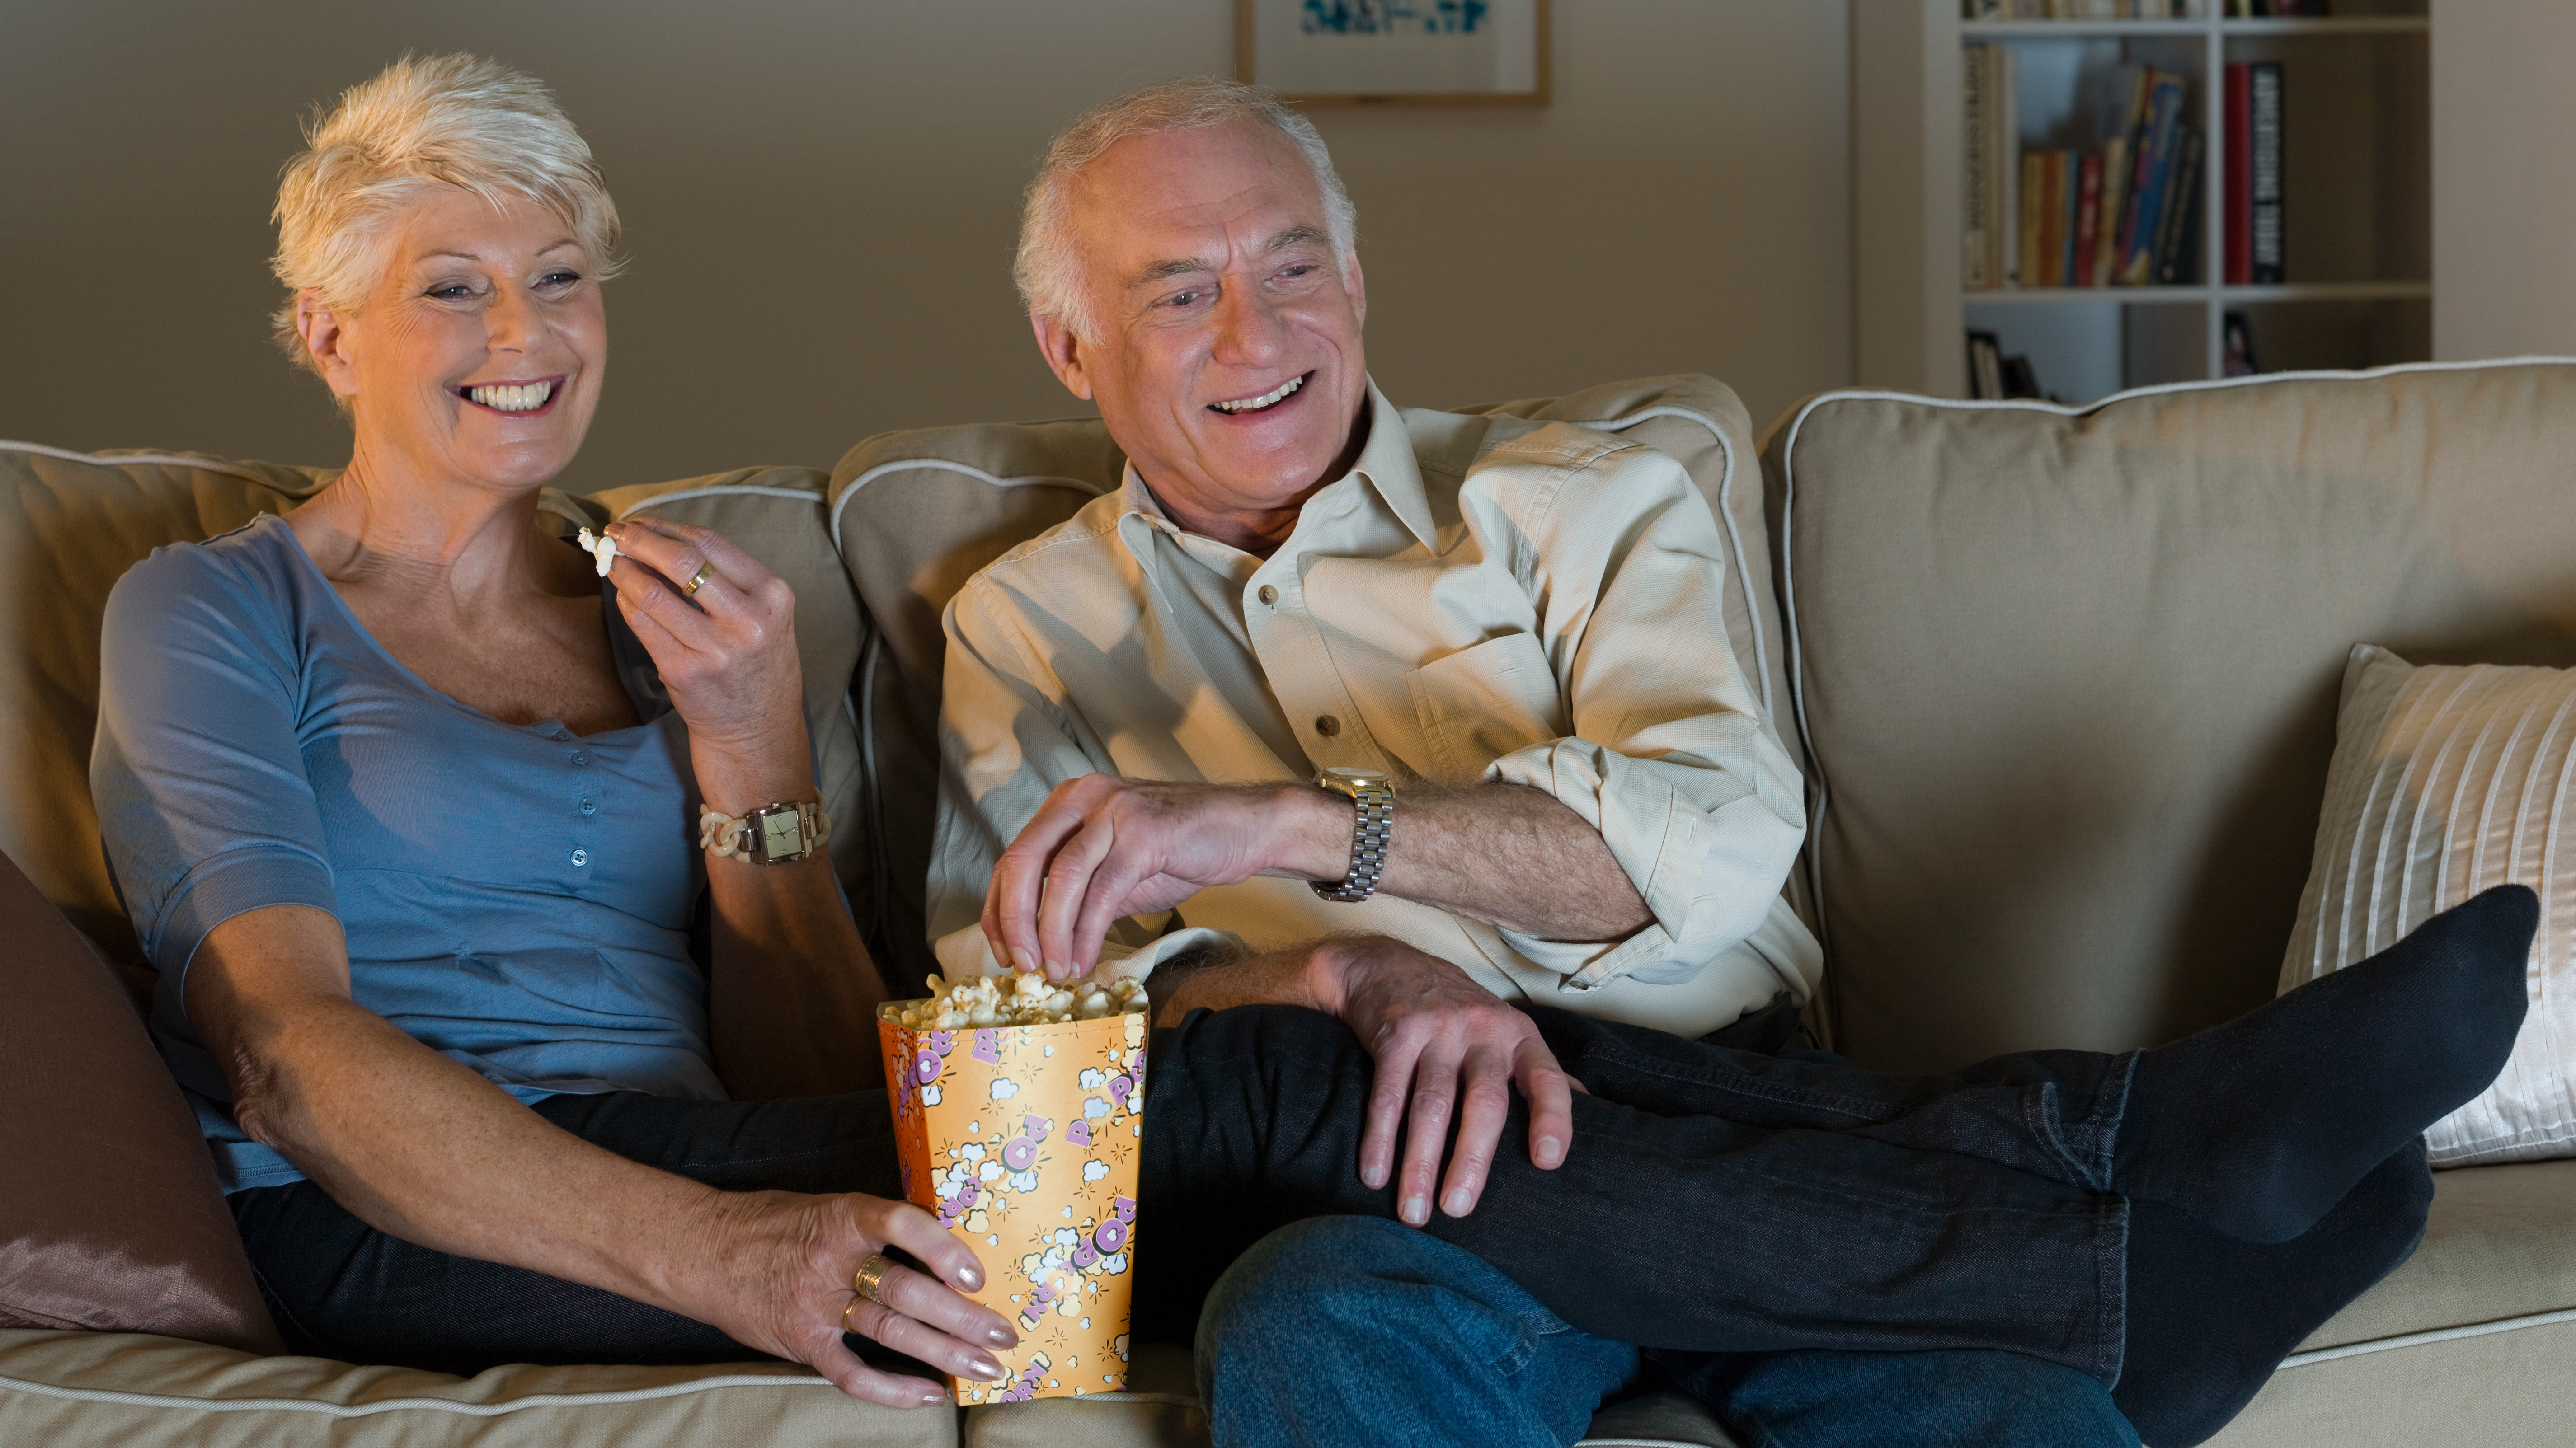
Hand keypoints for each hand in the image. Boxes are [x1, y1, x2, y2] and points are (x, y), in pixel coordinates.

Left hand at [599, 518, 805, 761]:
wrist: (758, 731)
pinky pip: (642, 624)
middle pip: (681, 561)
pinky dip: (624, 601)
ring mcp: (716, 649)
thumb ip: (726, 579)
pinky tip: (621, 593)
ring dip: (622, 569)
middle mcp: (748, 620)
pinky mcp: (685, 672)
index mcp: (773, 595)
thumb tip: (659, 539)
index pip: (710, 543)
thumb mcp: (764, 616)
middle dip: (638, 540)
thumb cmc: (756, 666)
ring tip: (610, 560)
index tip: (640, 521)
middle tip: (614, 533)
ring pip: (653, 592)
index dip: (665, 526)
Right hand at [689, 1188, 1019, 1407]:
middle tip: (1003, 1334)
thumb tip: (946, 1239)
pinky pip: (852, 1373)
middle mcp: (833, 1260)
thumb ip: (878, 1226)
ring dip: (943, 1353)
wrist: (702, 1250)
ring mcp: (816, 1304)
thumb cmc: (776, 1224)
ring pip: (890, 1331)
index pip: (902, 1224)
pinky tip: (929, 1394)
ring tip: (985, 1366)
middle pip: (907, 1290)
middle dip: (962, 1317)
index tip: (978, 1274)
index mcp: (845, 1216)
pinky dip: (893, 1389)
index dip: (943, 1248)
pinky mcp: (802, 1341)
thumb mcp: (828, 1207)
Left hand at [985, 774, 1334, 979]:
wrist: (1248, 828)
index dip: (1000, 909)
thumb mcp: (1118, 867)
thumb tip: (1040, 941)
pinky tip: (1086, 961)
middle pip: (1022, 861)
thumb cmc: (1182, 849)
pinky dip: (1087, 934)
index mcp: (1069, 802)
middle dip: (1014, 921)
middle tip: (1021, 966)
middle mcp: (1084, 797)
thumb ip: (1077, 893)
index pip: (1013, 857)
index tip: (1006, 953)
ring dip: (1051, 934)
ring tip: (1055, 972)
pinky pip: (1102, 892)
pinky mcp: (1144, 833)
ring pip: (1060, 878)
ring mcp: (1114, 811)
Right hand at [1319, 938, 1577, 1223]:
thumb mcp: (1509, 1032)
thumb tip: (1595, 1111)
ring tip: (1414, 1212)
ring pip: (1430, 1106)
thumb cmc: (1461, 1015)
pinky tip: (1375, 1175)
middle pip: (1483, 1101)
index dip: (1552, 1119)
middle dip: (1471, 1159)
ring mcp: (1436, 1031)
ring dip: (1420, 1163)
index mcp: (1519, 1037)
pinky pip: (1385, 1095)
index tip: (1547, 1163)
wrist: (1389, 966)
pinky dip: (1378, 1138)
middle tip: (1459, 1209)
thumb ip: (1542, 1074)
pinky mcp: (1394, 1035)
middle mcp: (1482, 1032)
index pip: (1547, 1079)